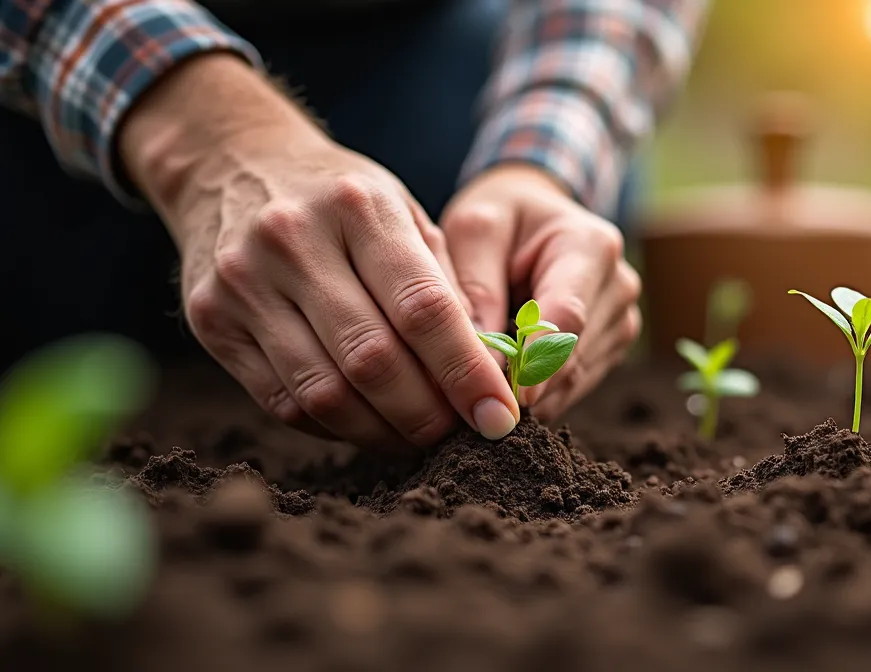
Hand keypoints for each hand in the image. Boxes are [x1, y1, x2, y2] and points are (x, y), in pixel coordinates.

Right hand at [119, 54, 519, 448]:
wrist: (231, 161)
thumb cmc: (342, 198)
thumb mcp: (403, 213)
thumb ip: (445, 287)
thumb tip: (486, 374)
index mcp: (359, 207)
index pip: (423, 308)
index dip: (466, 373)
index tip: (499, 418)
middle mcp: (294, 241)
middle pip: (372, 360)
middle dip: (427, 415)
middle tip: (461, 437)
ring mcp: (243, 282)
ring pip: (324, 393)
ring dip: (383, 433)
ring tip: (419, 439)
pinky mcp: (210, 319)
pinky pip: (283, 401)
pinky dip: (335, 426)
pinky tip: (368, 425)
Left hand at [440, 164, 641, 419]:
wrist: (533, 216)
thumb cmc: (500, 218)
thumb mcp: (474, 230)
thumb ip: (476, 289)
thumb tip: (482, 362)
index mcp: (591, 245)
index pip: (568, 315)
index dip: (539, 361)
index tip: (510, 398)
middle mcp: (618, 285)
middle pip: (574, 354)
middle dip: (525, 382)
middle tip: (473, 401)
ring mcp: (622, 318)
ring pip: (575, 377)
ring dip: (532, 390)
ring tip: (486, 383)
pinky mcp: (612, 345)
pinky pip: (576, 384)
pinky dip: (541, 391)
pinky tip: (508, 381)